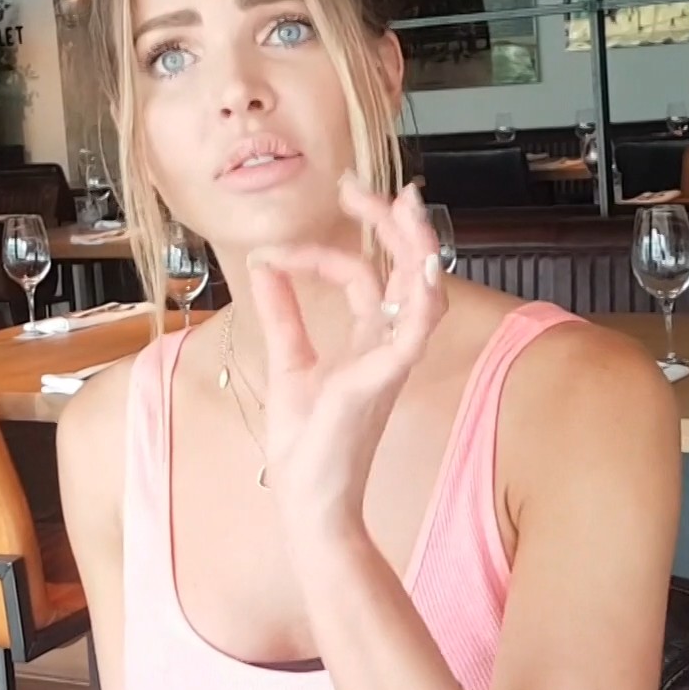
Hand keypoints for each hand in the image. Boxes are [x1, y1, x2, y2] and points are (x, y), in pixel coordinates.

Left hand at [247, 178, 448, 537]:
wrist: (308, 502)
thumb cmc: (308, 446)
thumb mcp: (288, 363)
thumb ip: (282, 314)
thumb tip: (266, 267)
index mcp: (368, 340)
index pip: (360, 275)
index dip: (321, 254)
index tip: (277, 252)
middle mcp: (387, 345)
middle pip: (405, 269)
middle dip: (389, 223)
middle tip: (361, 187)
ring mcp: (390, 361)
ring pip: (422, 291)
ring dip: (417, 247)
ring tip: (404, 206)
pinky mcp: (383, 379)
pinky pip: (415, 331)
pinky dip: (420, 297)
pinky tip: (417, 266)